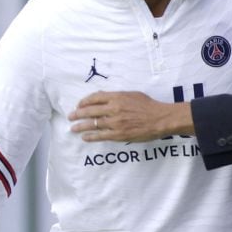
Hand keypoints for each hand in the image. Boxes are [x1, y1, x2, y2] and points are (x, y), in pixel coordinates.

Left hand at [70, 91, 194, 141]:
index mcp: (117, 97)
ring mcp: (115, 122)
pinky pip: (101, 135)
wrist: (160, 119)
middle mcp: (114, 109)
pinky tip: (85, 137)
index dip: (84, 101)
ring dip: (81, 126)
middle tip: (71, 116)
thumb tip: (106, 97)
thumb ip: (118, 96)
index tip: (79, 104)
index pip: (95, 98)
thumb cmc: (149, 106)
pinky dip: (91, 136)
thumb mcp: (133, 95)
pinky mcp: (119, 134)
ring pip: (93, 124)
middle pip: (90, 111)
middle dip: (78, 113)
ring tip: (73, 128)